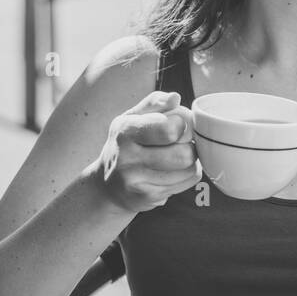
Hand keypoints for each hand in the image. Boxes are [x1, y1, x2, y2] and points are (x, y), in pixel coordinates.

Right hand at [90, 91, 201, 213]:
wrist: (106, 185)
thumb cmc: (126, 144)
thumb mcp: (132, 117)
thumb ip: (154, 102)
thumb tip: (175, 98)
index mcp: (125, 130)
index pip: (170, 129)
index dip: (182, 125)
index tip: (177, 126)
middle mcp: (127, 157)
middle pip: (183, 154)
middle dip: (189, 146)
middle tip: (181, 144)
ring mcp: (135, 181)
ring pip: (189, 169)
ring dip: (190, 162)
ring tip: (176, 157)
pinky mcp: (146, 198)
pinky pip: (186, 183)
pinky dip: (186, 176)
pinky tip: (171, 172)